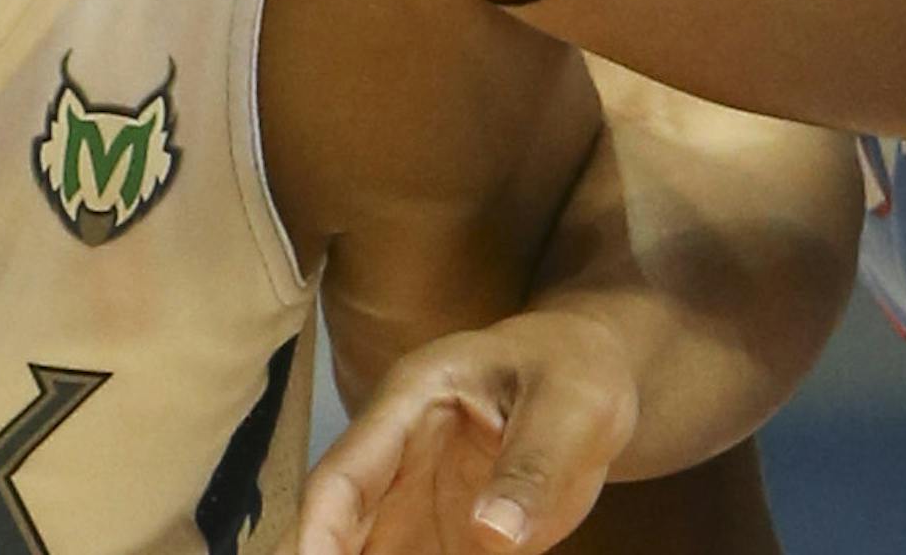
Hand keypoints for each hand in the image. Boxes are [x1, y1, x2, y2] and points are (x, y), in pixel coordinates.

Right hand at [281, 313, 638, 554]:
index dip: (318, 531)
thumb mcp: (569, 408)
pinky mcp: (450, 534)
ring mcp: (418, 500)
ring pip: (371, 552)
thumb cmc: (573, 369)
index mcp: (408, 405)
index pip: (344, 476)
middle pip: (341, 526)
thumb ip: (531, 466)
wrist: (587, 374)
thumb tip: (493, 535)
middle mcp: (397, 458)